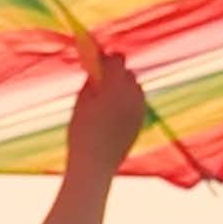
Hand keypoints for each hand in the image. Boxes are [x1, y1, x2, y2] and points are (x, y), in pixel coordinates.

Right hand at [65, 50, 147, 170]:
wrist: (95, 164)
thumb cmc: (82, 132)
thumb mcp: (81, 102)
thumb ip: (91, 81)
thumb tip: (96, 69)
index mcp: (115, 85)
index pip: (117, 59)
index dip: (107, 59)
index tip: (97, 62)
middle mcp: (132, 94)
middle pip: (128, 73)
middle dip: (116, 74)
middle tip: (101, 82)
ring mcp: (139, 109)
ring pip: (135, 89)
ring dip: (124, 89)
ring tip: (108, 100)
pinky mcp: (141, 122)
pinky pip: (137, 104)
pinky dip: (128, 104)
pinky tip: (114, 114)